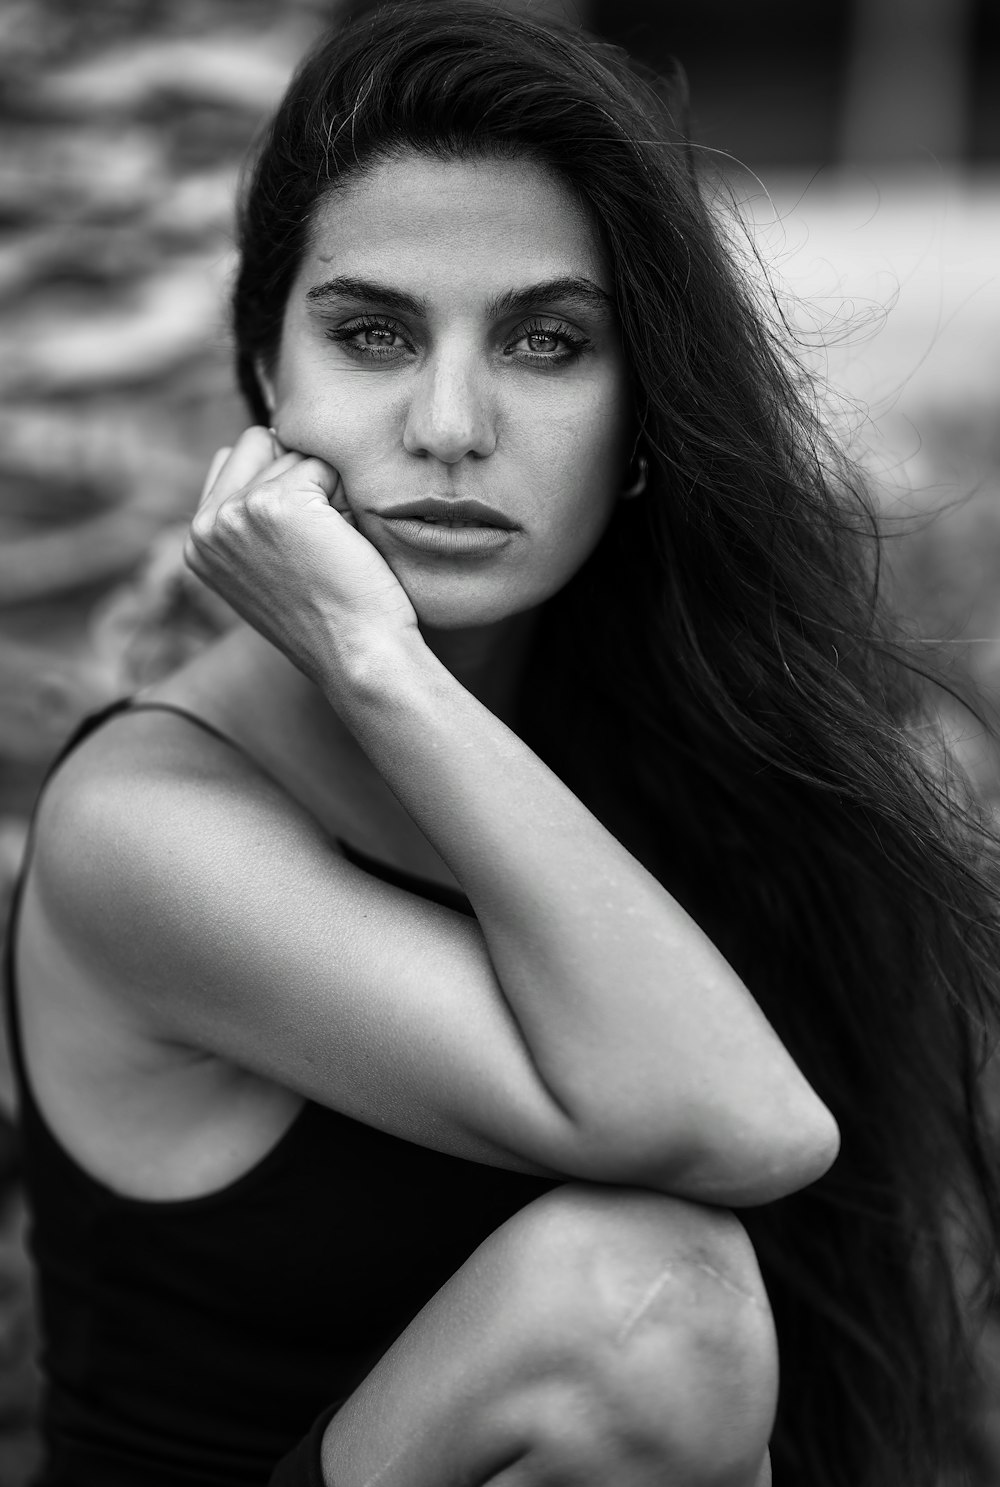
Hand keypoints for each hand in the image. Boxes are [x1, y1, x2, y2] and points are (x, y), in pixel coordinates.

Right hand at [185, 427, 417, 682]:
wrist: (358, 657)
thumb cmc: (330, 619)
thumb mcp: (267, 569)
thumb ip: (251, 518)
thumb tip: (271, 443)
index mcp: (197, 543)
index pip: (233, 460)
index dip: (280, 480)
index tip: (302, 537)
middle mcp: (206, 526)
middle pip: (260, 443)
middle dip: (299, 474)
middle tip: (321, 537)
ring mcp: (237, 512)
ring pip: (293, 453)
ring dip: (326, 489)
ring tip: (333, 547)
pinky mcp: (277, 504)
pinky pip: (323, 465)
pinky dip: (346, 495)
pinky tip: (346, 542)